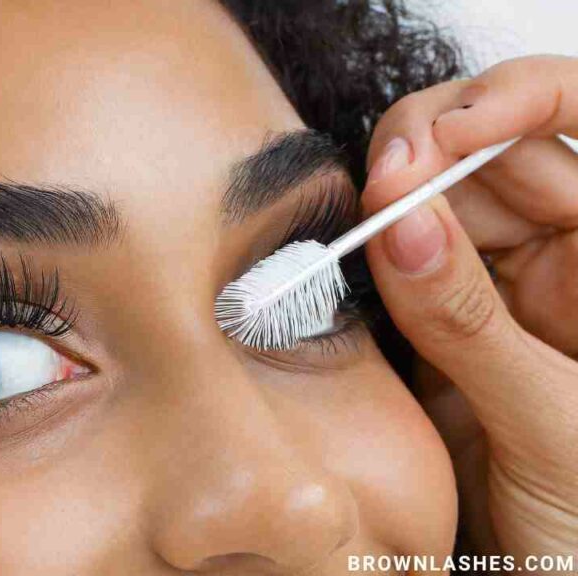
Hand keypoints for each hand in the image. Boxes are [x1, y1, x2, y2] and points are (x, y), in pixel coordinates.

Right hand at [361, 55, 577, 559]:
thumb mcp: (555, 423)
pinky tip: (346, 263)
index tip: (447, 132)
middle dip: (433, 151)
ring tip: (354, 228)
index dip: (516, 101)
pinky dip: (362, 264)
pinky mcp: (438, 334)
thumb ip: (470, 321)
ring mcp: (498, 297)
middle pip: (493, 157)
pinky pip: (394, 274)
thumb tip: (399, 220)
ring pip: (432, 211)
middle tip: (380, 179)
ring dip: (388, 208)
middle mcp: (564, 264)